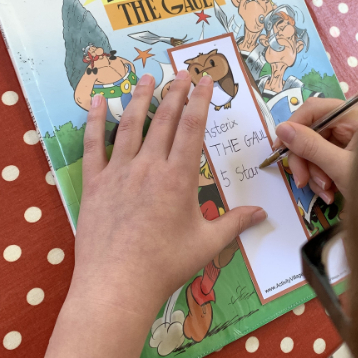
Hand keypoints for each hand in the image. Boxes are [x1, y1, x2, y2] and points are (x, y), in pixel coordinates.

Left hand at [72, 70, 266, 318]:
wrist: (118, 285)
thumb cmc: (166, 264)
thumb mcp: (208, 244)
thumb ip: (235, 223)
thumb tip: (264, 214)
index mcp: (179, 177)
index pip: (192, 128)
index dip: (199, 101)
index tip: (203, 80)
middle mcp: (149, 166)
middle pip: (164, 120)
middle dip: (175, 92)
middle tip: (182, 72)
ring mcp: (119, 172)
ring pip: (131, 126)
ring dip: (141, 98)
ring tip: (148, 78)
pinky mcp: (95, 183)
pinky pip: (94, 145)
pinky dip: (95, 121)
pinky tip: (99, 102)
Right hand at [274, 97, 357, 203]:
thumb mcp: (341, 167)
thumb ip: (310, 147)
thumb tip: (282, 129)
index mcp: (357, 116)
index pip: (314, 109)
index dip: (293, 126)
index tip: (279, 148)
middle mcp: (353, 123)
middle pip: (312, 131)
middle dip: (305, 158)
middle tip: (302, 181)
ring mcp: (352, 140)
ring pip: (315, 149)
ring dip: (314, 173)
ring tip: (326, 192)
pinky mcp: (350, 155)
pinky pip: (325, 160)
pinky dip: (322, 177)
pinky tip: (330, 194)